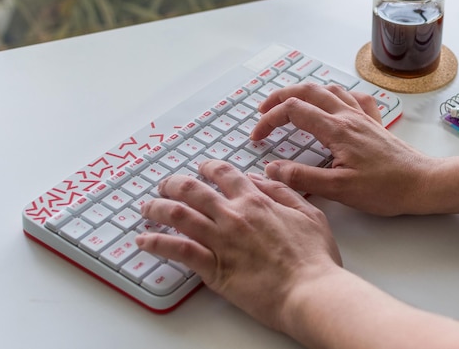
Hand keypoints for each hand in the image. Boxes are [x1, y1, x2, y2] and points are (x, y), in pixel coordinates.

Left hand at [136, 160, 341, 329]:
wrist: (311, 292)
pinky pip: (177, 250)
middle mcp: (234, 215)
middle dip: (173, 184)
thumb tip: (262, 176)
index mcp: (256, 201)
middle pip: (192, 190)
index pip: (224, 174)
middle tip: (165, 185)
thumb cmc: (315, 258)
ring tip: (147, 208)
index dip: (208, 167)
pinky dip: (156, 243)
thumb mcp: (309, 213)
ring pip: (178, 215)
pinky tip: (143, 241)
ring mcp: (221, 241)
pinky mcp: (213, 268)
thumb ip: (283, 191)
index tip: (200, 168)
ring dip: (157, 208)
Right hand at [251, 83, 437, 215]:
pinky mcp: (374, 124)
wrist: (423, 184)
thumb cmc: (385, 189)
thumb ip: (302, 177)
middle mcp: (348, 116)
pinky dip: (338, 96)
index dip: (269, 119)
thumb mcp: (339, 189)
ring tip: (292, 104)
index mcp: (337, 129)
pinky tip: (335, 105)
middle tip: (263, 110)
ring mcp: (363, 117)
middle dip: (280, 96)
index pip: (293, 110)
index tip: (257, 136)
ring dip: (306, 92)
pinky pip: (354, 98)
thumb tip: (272, 168)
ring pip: (329, 90)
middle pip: (308, 90)